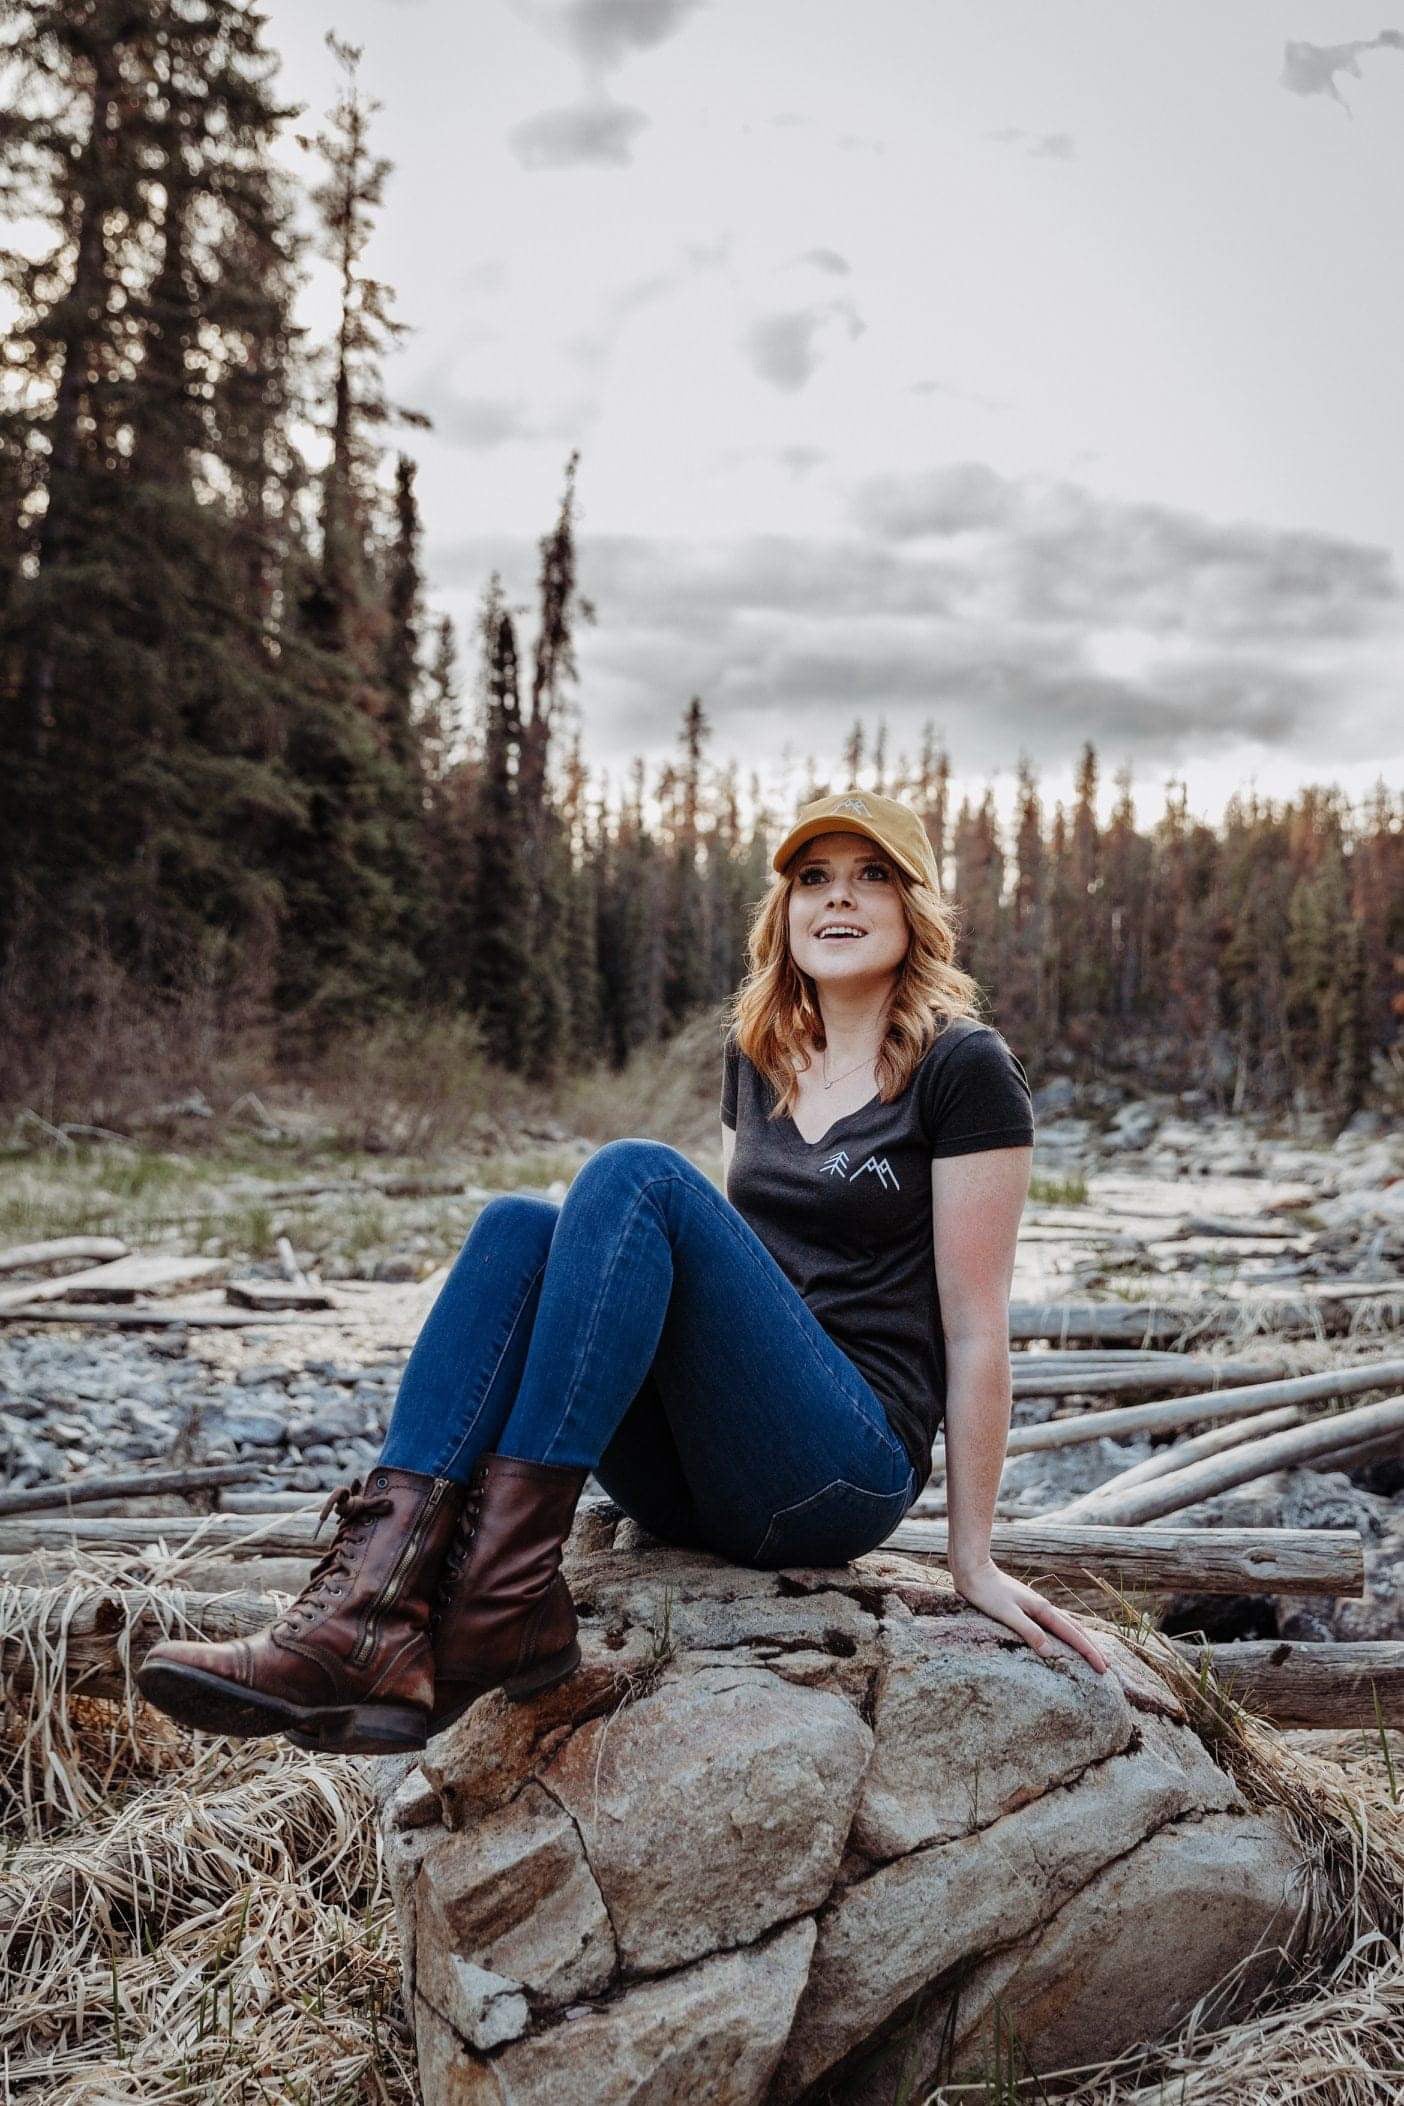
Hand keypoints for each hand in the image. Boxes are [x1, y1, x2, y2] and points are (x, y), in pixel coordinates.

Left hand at [951, 1558, 1109, 1672]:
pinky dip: (1066, 1633)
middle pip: (1075, 1630)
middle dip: (1091, 1648)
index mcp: (1042, 1610)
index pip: (1073, 1635)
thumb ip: (1028, 1631)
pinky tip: (1061, 1637)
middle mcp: (1043, 1607)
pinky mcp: (1026, 1606)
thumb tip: (1050, 1652)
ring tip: (1091, 1653)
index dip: (1089, 1653)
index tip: (1104, 1669)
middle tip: (1106, 1667)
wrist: (973, 1569)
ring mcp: (1036, 1605)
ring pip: (1066, 1625)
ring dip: (1081, 1640)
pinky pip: (1054, 1623)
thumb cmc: (986, 1592)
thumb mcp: (1006, 1614)